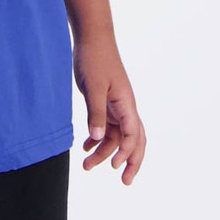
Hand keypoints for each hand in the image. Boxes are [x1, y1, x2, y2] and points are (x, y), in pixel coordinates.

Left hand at [73, 35, 145, 184]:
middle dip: (131, 161)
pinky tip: (85, 146)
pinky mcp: (106, 100)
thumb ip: (96, 113)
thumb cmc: (94, 58)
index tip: (115, 167)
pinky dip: (98, 138)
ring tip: (87, 166)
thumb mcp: (92, 87)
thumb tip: (97, 139)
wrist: (91, 37)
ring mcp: (116, 104)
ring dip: (105, 151)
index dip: (127, 153)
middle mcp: (125, 106)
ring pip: (117, 135)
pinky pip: (107, 125)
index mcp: (126, 104)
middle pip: (134, 140)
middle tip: (125, 182)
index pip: (134, 135)